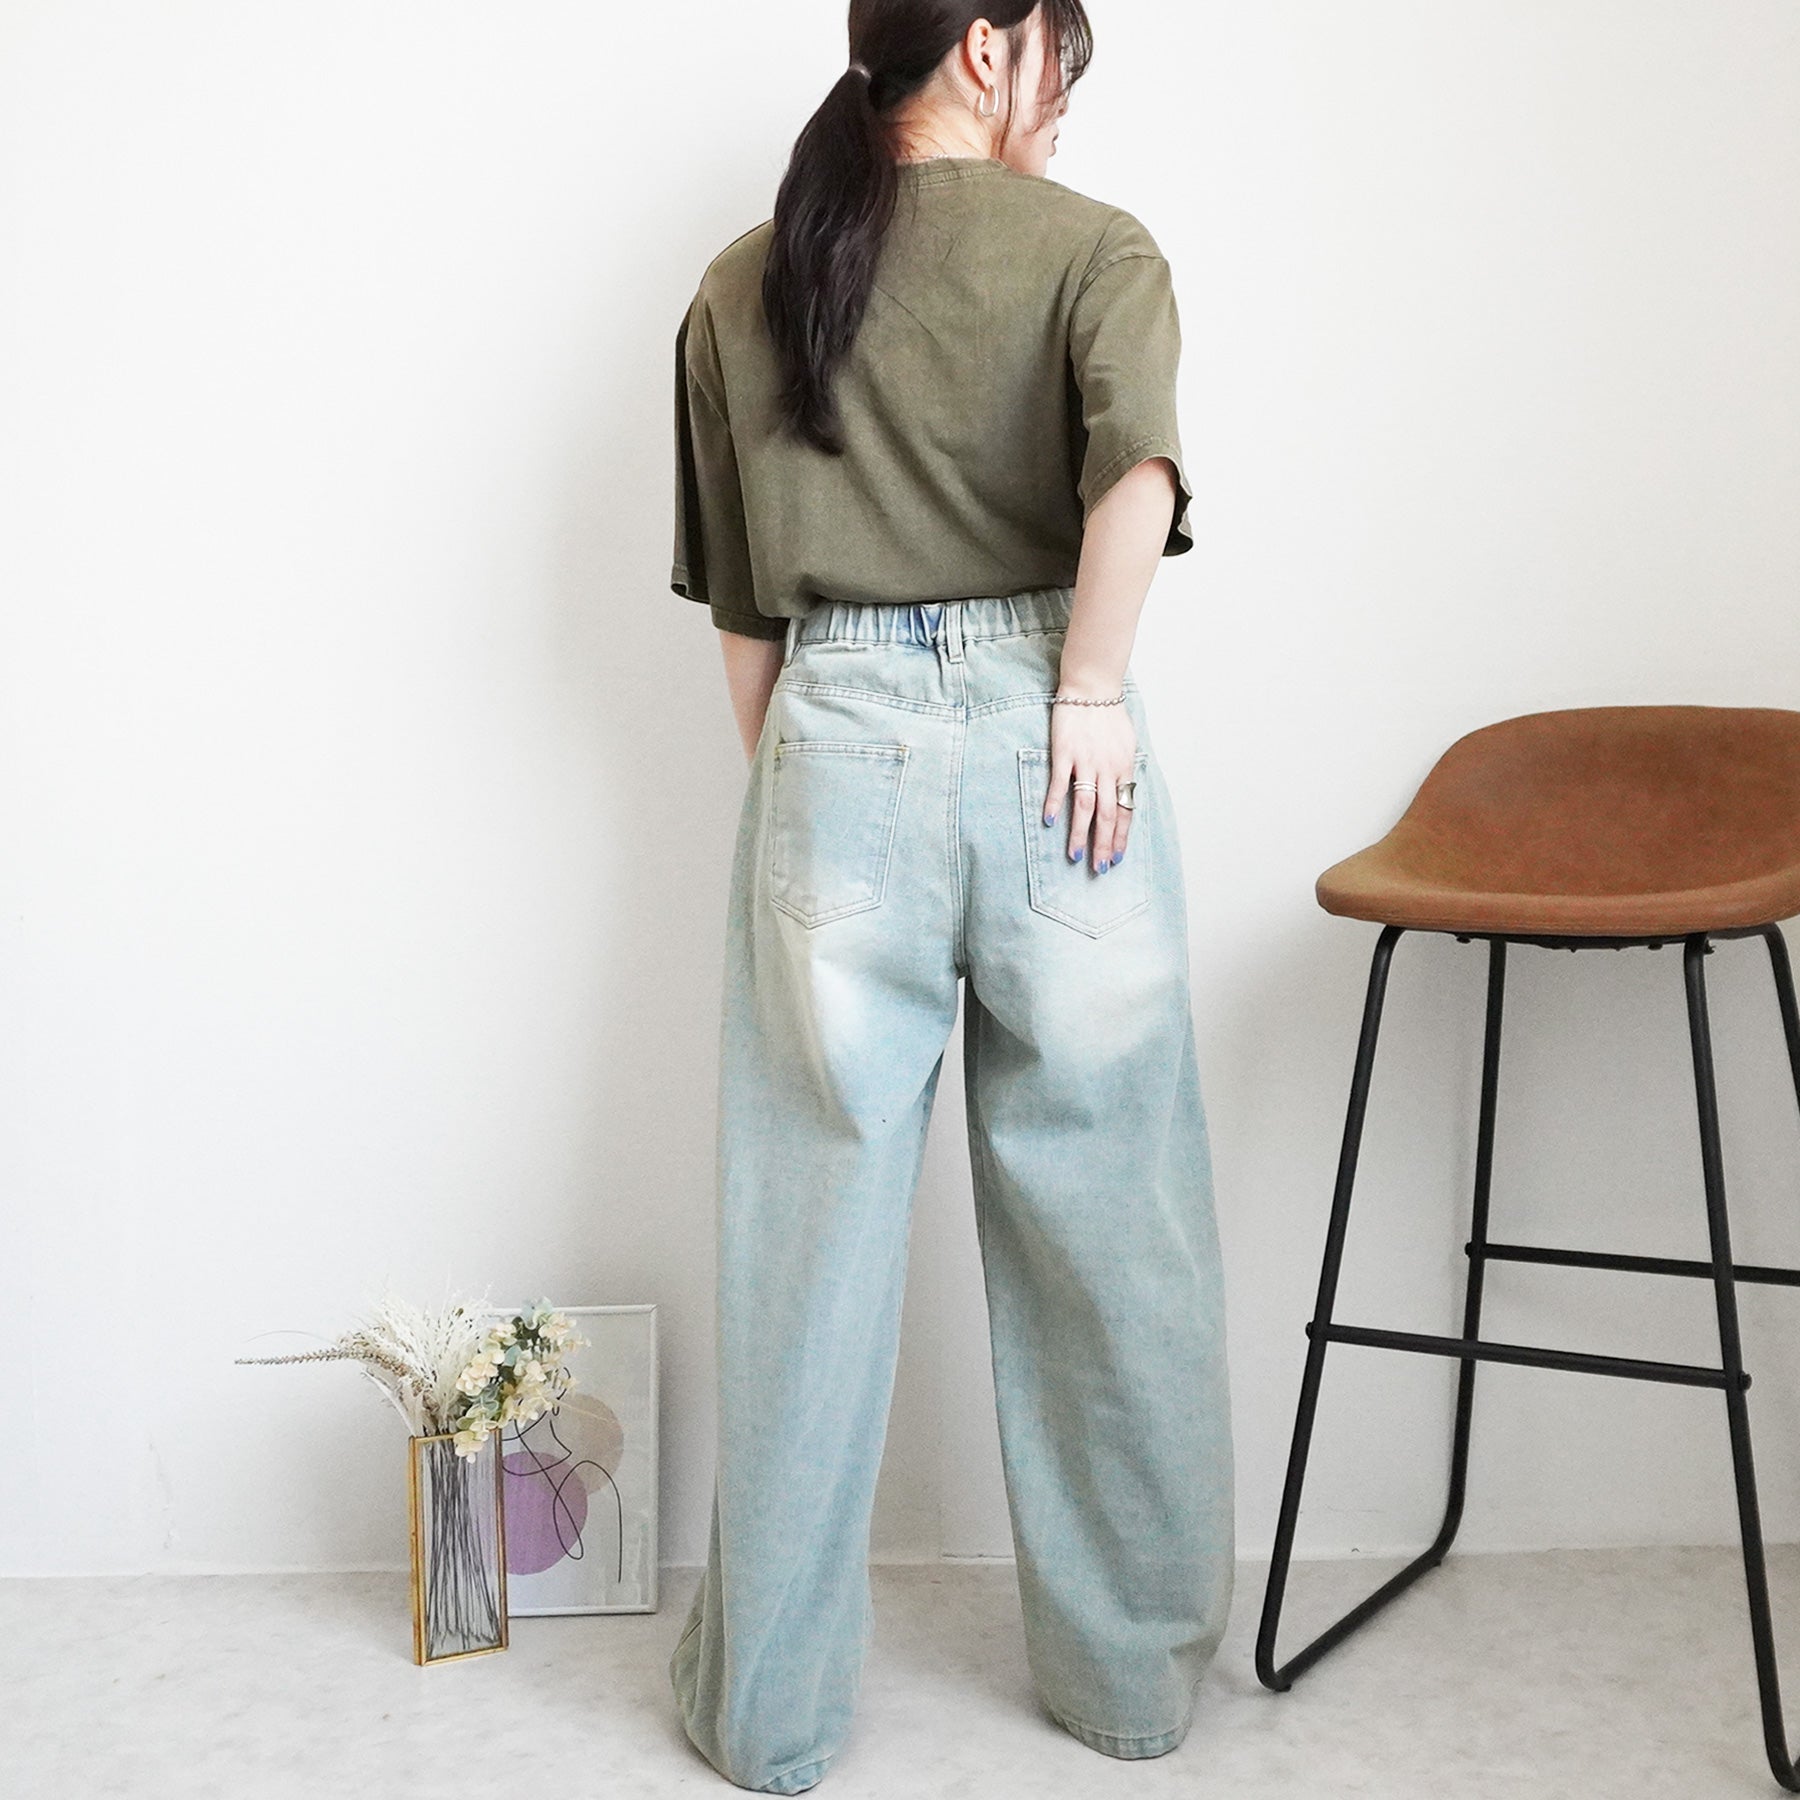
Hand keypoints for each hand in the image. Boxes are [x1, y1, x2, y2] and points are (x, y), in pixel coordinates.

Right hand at [1041, 695, 1135, 869]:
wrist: (1093, 686)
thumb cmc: (1109, 714)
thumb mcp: (1127, 743)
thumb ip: (1123, 769)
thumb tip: (1123, 792)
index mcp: (1124, 768)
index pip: (1125, 810)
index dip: (1121, 836)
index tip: (1116, 857)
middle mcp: (1108, 769)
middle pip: (1108, 814)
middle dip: (1104, 844)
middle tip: (1099, 868)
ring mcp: (1086, 761)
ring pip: (1085, 805)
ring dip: (1080, 833)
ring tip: (1076, 855)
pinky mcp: (1065, 752)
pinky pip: (1059, 783)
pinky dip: (1054, 803)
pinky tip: (1049, 820)